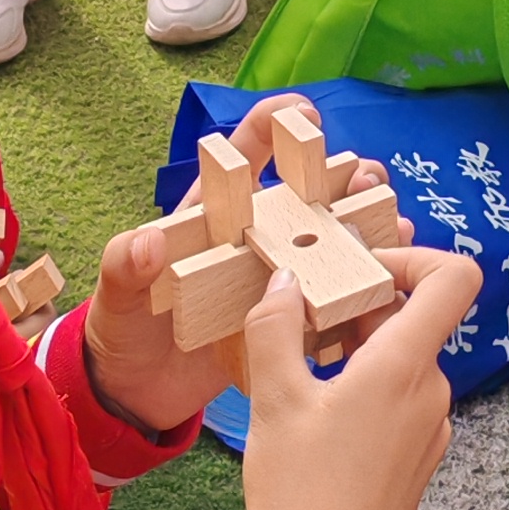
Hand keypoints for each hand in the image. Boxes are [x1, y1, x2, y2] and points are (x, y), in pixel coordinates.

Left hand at [80, 99, 408, 433]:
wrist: (138, 396)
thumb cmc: (124, 330)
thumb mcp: (117, 296)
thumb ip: (124, 266)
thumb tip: (147, 243)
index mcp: (216, 213)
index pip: (248, 151)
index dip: (276, 120)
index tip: (305, 113)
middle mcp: (255, 238)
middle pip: (309, 190)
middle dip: (344, 174)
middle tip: (364, 178)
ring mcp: (275, 279)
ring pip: (331, 240)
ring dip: (364, 226)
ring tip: (391, 225)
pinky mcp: (287, 322)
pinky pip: (331, 300)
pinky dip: (362, 289)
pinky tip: (387, 286)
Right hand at [240, 239, 487, 509]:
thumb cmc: (298, 494)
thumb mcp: (273, 401)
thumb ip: (276, 328)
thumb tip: (285, 283)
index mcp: (406, 366)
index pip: (455, 277)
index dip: (416, 255)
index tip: (363, 266)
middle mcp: (432, 394)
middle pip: (417, 319)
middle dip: (364, 306)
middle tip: (308, 316)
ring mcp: (429, 433)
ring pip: (405, 363)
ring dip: (361, 350)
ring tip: (303, 365)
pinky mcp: (416, 465)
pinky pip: (403, 403)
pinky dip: (368, 390)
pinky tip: (317, 413)